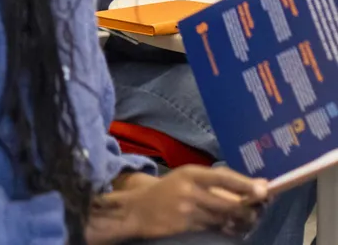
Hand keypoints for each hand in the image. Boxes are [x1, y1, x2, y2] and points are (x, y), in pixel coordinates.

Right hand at [128, 165, 266, 238]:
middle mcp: (190, 190)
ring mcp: (188, 210)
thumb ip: (215, 181)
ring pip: (224, 218)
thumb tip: (255, 184)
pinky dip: (228, 229)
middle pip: (228, 202)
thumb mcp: (187, 179)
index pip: (223, 177)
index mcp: (191, 173)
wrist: (138, 209)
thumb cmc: (168, 191)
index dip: (245, 184)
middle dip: (248, 209)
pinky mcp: (187, 226)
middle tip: (260, 210)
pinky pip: (215, 228)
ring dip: (240, 221)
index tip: (265, 189)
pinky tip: (234, 228)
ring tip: (250, 220)